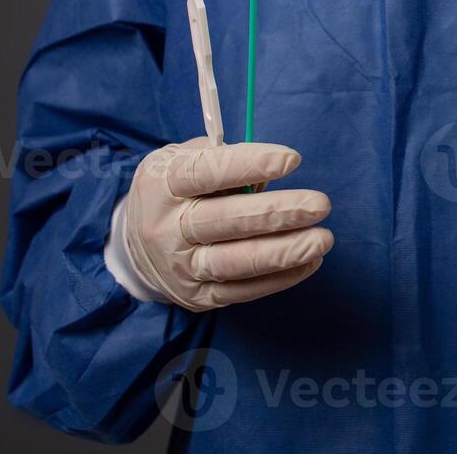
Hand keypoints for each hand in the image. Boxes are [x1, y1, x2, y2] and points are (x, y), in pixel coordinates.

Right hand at [121, 137, 333, 311]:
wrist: (134, 246)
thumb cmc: (175, 191)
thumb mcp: (180, 160)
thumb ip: (219, 158)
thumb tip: (268, 171)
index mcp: (163, 184)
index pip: (206, 173)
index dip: (250, 165)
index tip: (293, 160)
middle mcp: (167, 229)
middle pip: (225, 221)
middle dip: (277, 213)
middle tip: (320, 205)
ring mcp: (181, 267)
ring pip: (236, 262)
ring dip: (284, 252)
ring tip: (322, 240)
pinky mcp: (198, 297)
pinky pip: (243, 290)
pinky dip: (281, 277)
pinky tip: (310, 261)